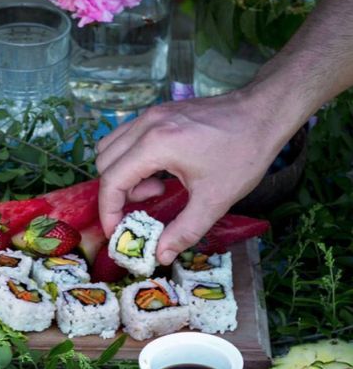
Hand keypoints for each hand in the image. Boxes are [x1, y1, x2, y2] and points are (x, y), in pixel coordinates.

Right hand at [94, 89, 283, 263]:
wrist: (264, 112)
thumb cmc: (243, 152)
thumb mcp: (214, 200)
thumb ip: (184, 231)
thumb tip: (160, 255)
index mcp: (156, 144)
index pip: (111, 181)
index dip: (109, 211)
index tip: (118, 231)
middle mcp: (147, 125)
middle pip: (104, 164)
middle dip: (117, 193)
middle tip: (147, 205)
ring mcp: (151, 115)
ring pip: (111, 148)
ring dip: (123, 174)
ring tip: (156, 186)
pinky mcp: (158, 113)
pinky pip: (127, 138)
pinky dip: (133, 159)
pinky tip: (162, 170)